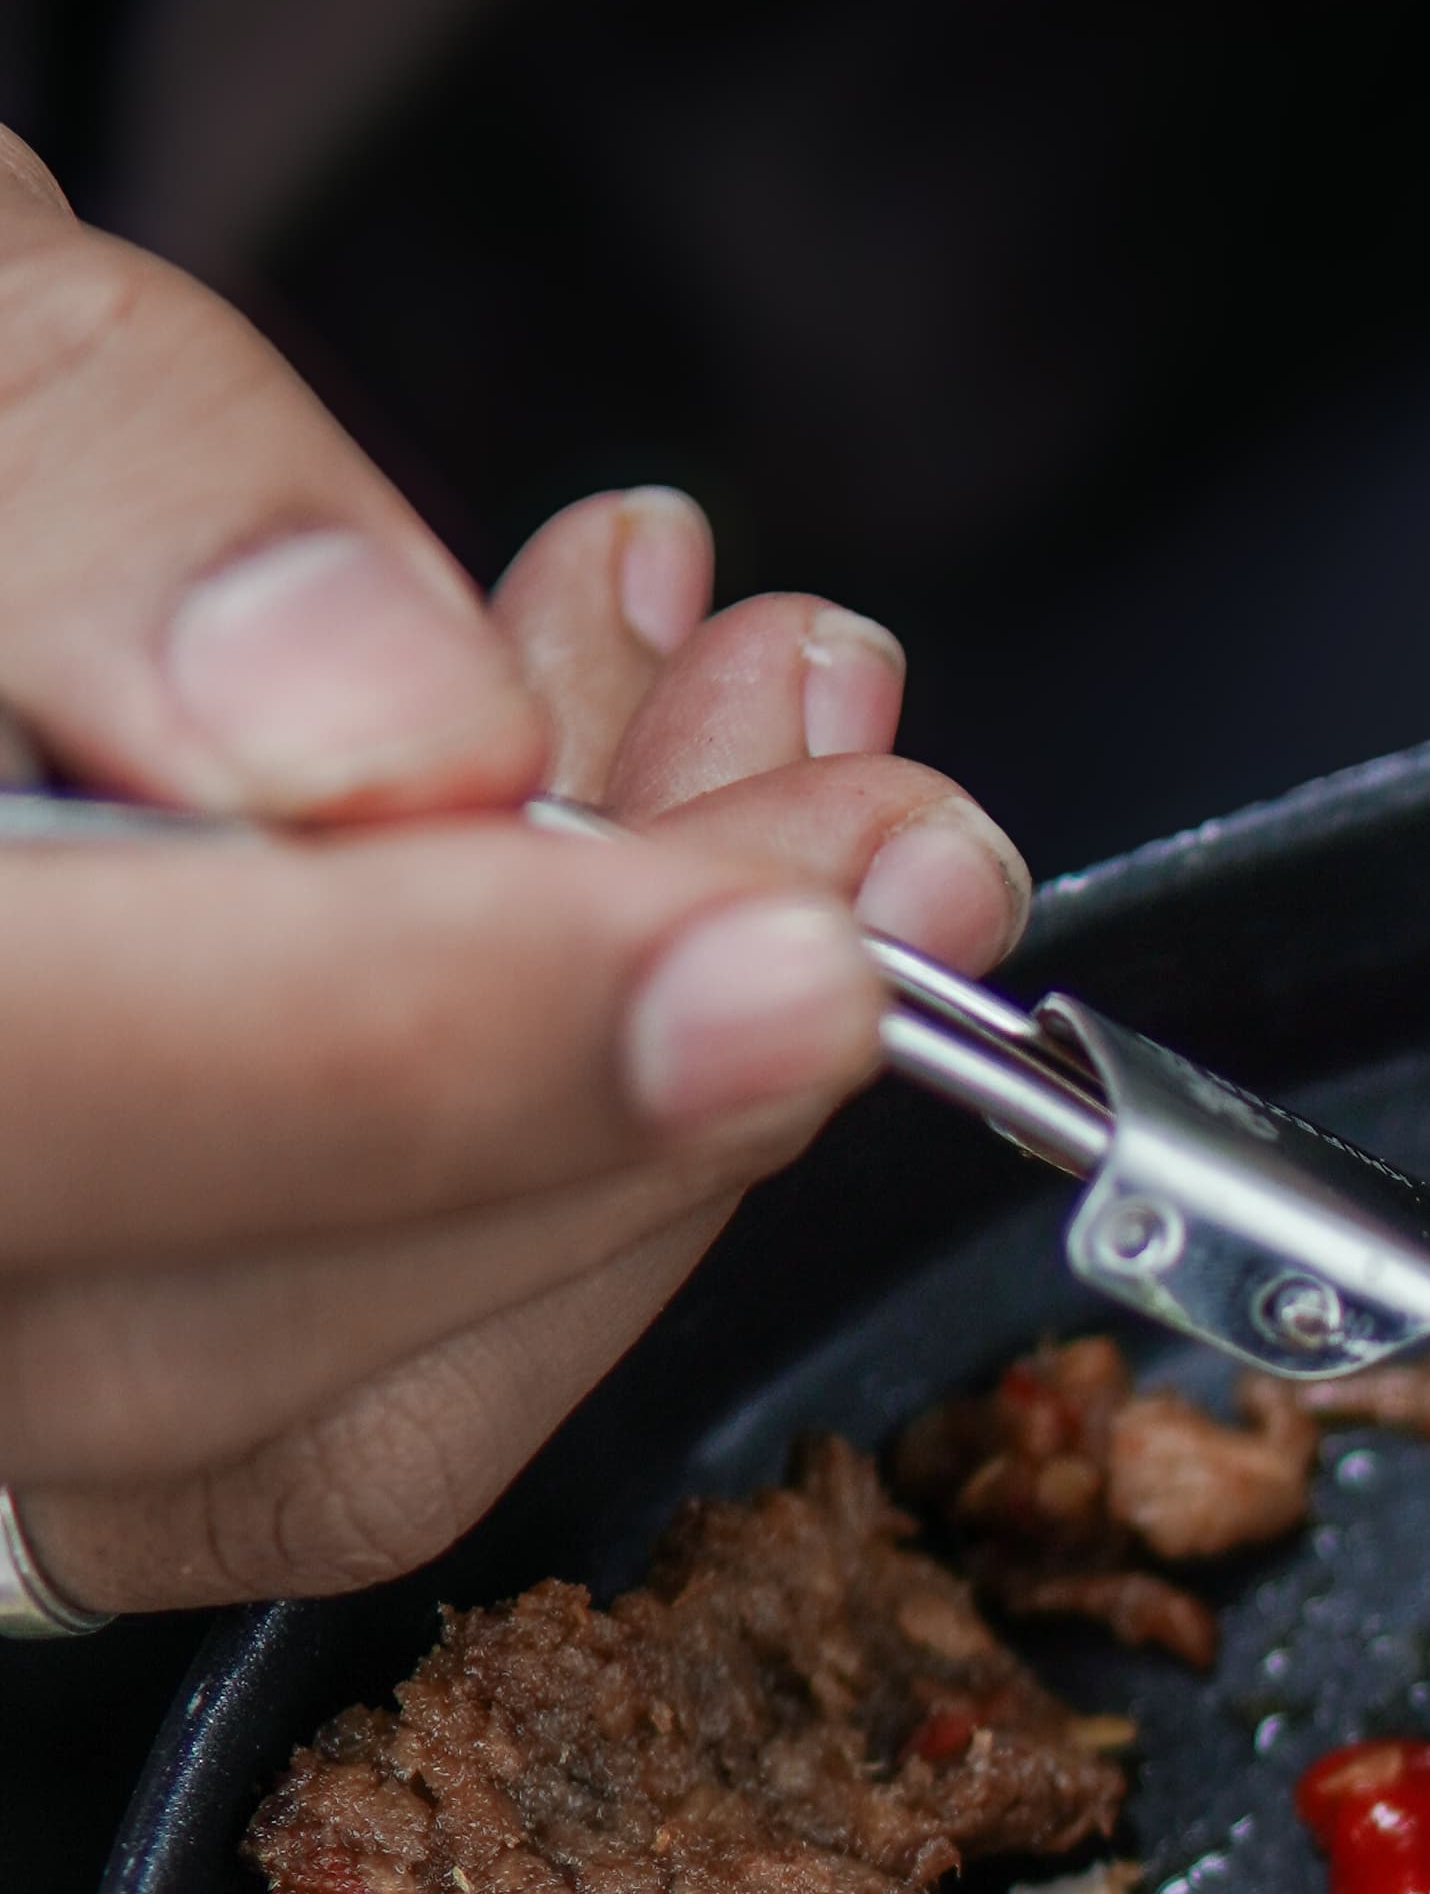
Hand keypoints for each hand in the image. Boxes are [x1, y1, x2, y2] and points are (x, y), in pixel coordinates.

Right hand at [0, 140, 1029, 1613]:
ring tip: (793, 759)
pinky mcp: (66, 1375)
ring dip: (642, 1115)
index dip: (385, 1059)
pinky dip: (562, 1173)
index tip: (751, 945)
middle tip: (880, 808)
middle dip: (609, 1074)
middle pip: (185, 1341)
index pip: (23, 1105)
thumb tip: (365, 730)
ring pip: (308, 1417)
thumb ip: (74, 475)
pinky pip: (333, 1411)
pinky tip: (664, 876)